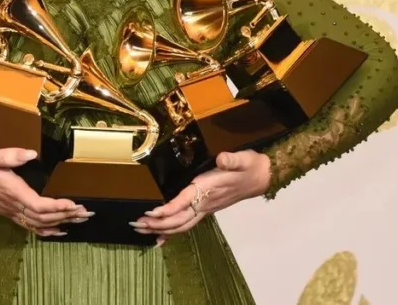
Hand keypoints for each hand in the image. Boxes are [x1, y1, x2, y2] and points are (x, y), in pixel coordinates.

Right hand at [0, 146, 91, 236]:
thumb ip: (11, 155)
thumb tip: (31, 153)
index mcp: (12, 192)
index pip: (39, 206)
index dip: (58, 207)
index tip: (74, 204)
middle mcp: (13, 205)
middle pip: (43, 218)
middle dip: (66, 216)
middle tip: (86, 212)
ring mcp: (10, 211)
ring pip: (38, 224)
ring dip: (60, 223)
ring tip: (79, 220)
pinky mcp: (8, 212)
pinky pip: (29, 226)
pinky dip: (45, 230)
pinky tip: (58, 231)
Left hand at [132, 150, 270, 245]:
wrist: (262, 177)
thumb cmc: (249, 166)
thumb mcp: (242, 159)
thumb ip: (231, 159)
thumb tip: (222, 159)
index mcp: (208, 189)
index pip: (184, 202)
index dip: (168, 209)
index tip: (151, 213)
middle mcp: (205, 203)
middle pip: (178, 219)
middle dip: (157, 224)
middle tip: (135, 225)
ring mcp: (206, 209)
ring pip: (181, 225)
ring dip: (161, 229)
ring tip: (141, 231)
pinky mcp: (206, 209)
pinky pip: (187, 224)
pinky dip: (172, 232)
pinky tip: (161, 238)